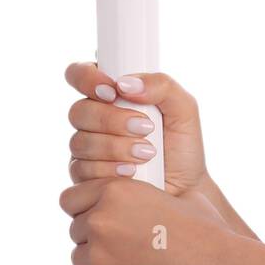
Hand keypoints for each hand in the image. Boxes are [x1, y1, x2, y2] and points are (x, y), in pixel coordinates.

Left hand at [61, 176, 246, 264]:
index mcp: (117, 191)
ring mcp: (99, 255)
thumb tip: (130, 198)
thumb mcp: (178, 198)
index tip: (109, 220)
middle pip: (76, 228)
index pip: (72, 199)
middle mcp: (101, 219)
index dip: (88, 208)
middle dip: (97, 236)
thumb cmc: (208, 234)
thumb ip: (144, 195)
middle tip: (131, 247)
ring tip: (139, 264)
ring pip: (81, 256)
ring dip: (101, 260)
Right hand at [64, 62, 208, 196]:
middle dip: (112, 120)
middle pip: (78, 111)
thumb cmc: (183, 146)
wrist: (186, 190)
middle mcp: (94, 119)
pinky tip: (132, 172)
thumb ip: (161, 85)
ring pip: (80, 141)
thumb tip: (125, 83)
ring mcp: (86, 148)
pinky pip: (82, 169)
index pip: (80, 74)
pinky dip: (110, 169)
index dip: (87, 78)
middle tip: (146, 127)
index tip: (113, 90)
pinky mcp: (85, 176)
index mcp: (112, 94)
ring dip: (116, 147)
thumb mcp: (184, 109)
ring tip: (147, 153)